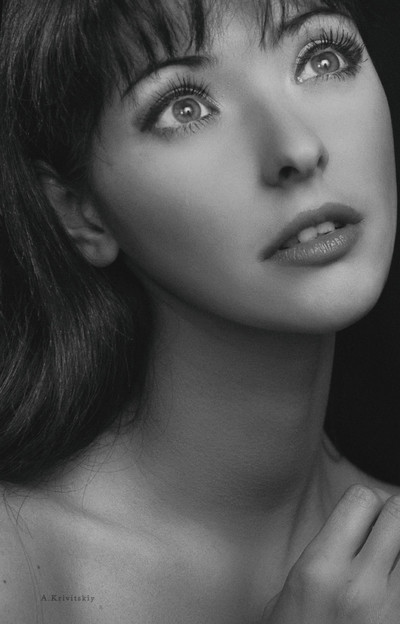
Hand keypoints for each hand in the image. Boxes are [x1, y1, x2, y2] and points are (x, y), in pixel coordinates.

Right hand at [261, 485, 399, 622]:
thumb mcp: (295, 587)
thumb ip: (327, 549)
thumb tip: (359, 525)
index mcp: (321, 567)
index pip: (362, 498)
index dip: (366, 502)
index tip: (364, 514)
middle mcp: (360, 584)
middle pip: (399, 513)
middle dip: (394, 515)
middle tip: (385, 531)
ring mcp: (391, 608)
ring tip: (392, 558)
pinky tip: (395, 580)